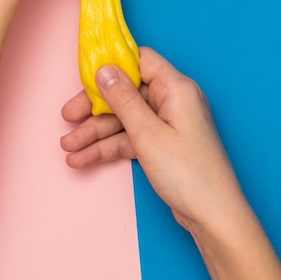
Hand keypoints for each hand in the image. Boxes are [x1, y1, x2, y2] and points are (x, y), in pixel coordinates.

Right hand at [61, 47, 244, 233]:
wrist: (213, 217)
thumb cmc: (190, 173)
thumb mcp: (148, 134)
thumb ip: (123, 99)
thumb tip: (104, 70)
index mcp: (176, 88)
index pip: (140, 61)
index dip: (112, 66)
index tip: (84, 76)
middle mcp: (172, 101)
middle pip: (125, 93)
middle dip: (94, 107)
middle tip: (67, 117)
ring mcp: (166, 123)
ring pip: (123, 119)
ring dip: (95, 133)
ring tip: (68, 147)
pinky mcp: (161, 144)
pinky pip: (129, 138)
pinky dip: (107, 147)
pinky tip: (82, 158)